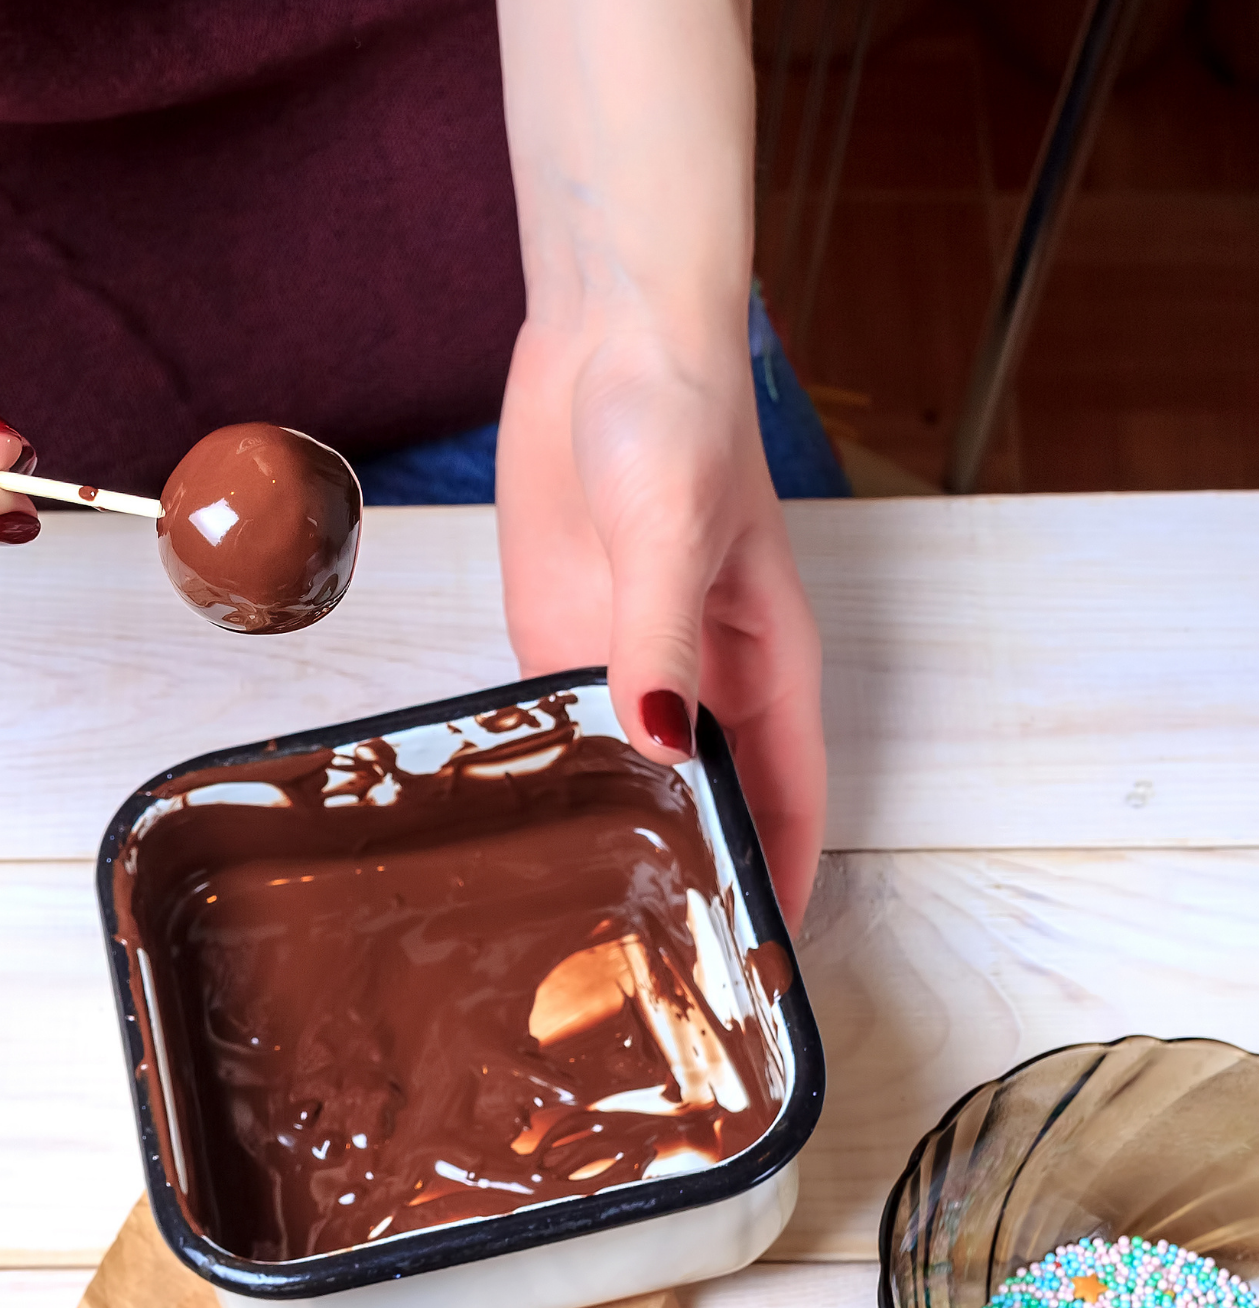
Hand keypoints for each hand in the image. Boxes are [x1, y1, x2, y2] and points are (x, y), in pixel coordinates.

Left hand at [495, 319, 825, 931]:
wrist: (602, 337)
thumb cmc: (677, 414)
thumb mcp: (675, 532)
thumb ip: (662, 641)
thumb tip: (660, 746)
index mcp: (765, 662)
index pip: (788, 795)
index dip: (782, 876)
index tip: (759, 960)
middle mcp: (697, 679)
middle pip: (705, 803)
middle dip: (689, 876)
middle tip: (649, 970)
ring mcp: (623, 665)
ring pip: (625, 780)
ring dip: (610, 839)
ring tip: (572, 926)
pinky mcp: (556, 642)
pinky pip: (555, 732)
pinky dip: (546, 781)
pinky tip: (519, 830)